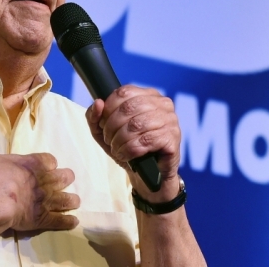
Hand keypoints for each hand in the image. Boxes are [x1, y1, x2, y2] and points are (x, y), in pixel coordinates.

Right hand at [0, 127, 79, 231]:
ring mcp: (47, 200)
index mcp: (35, 163)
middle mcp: (46, 180)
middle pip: (65, 177)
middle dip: (64, 180)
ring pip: (69, 200)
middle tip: (60, 183)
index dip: (49, 164)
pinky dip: (68, 222)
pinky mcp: (45, 218)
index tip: (46, 167)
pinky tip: (72, 222)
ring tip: (71, 203)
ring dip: (70, 201)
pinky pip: (63, 220)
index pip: (51, 160)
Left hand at [85, 85, 181, 202]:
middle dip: (112, 126)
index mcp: (148, 95)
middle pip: (128, 107)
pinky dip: (130, 150)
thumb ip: (96, 116)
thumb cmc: (129, 148)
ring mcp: (170, 120)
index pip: (123, 92)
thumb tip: (98, 103)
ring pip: (136, 124)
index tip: (103, 125)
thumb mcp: (105, 132)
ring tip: (117, 149)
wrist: (148, 175)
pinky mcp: (172, 138)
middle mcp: (163, 104)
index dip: (108, 110)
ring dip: (120, 140)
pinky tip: (127, 155)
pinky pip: (145, 140)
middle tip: (109, 140)